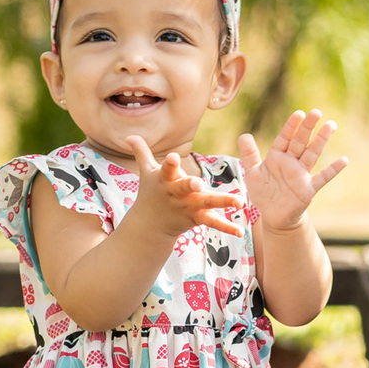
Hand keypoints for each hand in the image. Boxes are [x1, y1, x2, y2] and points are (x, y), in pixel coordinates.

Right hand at [126, 138, 240, 239]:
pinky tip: (240, 231)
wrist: (149, 225)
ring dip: (223, 202)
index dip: (169, 163)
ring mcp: (188, 206)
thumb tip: (129, 136)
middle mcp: (177, 194)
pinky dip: (227, 227)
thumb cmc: (151, 193)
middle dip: (191, 185)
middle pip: (185, 187)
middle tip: (199, 183)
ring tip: (240, 202)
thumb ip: (142, 152)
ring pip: (206, 203)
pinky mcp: (197, 218)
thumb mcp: (146, 172)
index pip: (166, 169)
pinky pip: (213, 222)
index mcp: (165, 180)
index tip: (172, 157)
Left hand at [238, 111, 347, 232]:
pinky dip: (333, 170)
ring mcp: (301, 175)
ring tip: (331, 125)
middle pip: (300, 142)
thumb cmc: (264, 193)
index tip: (299, 113)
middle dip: (307, 127)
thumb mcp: (252, 173)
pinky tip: (344, 160)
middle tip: (316, 112)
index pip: (285, 138)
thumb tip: (244, 135)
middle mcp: (291, 163)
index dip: (291, 126)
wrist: (274, 215)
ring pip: (312, 154)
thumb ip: (249, 154)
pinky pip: (322, 178)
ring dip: (321, 140)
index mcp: (277, 157)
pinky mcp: (308, 189)